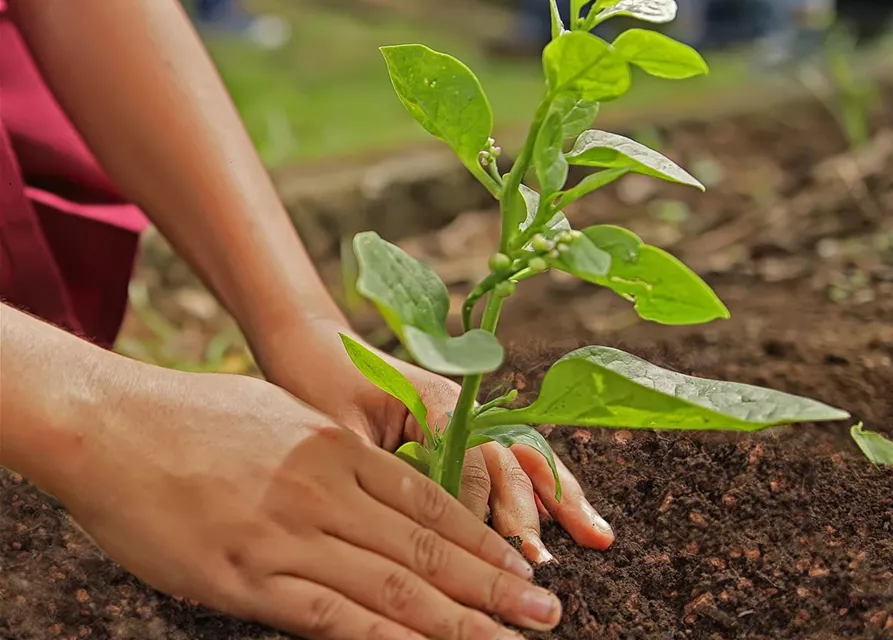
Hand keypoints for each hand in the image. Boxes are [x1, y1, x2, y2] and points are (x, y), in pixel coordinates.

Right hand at [48, 367, 562, 638]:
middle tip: (546, 611)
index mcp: (337, 449)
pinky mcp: (246, 577)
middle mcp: (326, 490)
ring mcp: (289, 535)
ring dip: (459, 618)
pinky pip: (330, 616)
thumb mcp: (280, 420)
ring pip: (392, 586)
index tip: (522, 563)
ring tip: (510, 639)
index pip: (430, 502)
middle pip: (427, 546)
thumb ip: (331, 460)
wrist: (113, 425)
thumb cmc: (194, 418)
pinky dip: (387, 639)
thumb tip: (372, 495)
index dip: (483, 537)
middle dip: (493, 583)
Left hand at [257, 322, 614, 564]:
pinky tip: (566, 515)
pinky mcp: (463, 429)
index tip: (489, 555)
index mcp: (434, 399)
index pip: (471, 460)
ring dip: (558, 498)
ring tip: (596, 537)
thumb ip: (381, 471)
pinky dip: (541, 488)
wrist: (313, 344)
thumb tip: (414, 529)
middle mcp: (462, 406)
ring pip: (523, 458)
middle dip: (532, 513)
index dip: (480, 509)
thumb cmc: (319, 383)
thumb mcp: (339, 430)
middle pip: (509, 460)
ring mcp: (468, 415)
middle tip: (544, 565)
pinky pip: (509, 459)